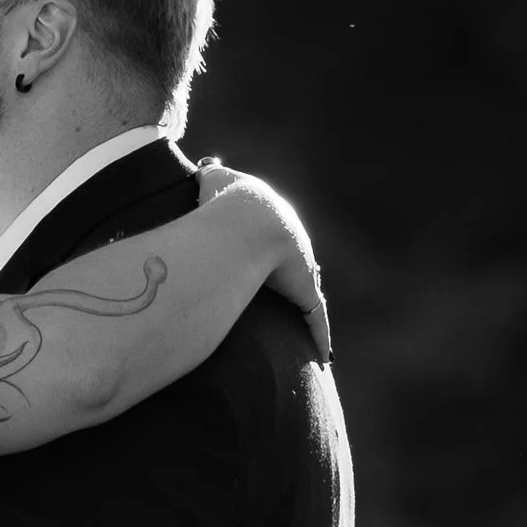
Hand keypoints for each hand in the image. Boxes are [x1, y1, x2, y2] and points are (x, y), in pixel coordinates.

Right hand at [195, 160, 330, 360]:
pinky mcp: (305, 289)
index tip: (269, 263)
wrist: (244, 219)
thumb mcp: (212, 182)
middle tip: (290, 298)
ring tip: (308, 335)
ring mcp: (302, 266)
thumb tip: (202, 171)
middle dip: (297, 281)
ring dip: (309, 313)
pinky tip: (323, 356)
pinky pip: (314, 318)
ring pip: (309, 295)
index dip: (272, 250)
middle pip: (297, 266)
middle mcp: (293, 241)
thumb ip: (207, 179)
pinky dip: (319, 336)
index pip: (277, 236)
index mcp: (273, 218)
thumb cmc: (222, 201)